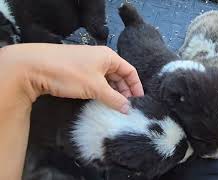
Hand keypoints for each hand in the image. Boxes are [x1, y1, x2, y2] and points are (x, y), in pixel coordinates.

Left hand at [0, 43, 143, 112]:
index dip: (136, 86)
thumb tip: (128, 109)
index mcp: (109, 57)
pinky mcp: (78, 71)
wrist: (35, 67)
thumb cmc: (70, 74)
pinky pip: (96, 81)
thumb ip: (114, 99)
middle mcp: (101, 58)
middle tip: (127, 107)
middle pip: (119, 75)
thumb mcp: (95, 87)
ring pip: (107, 79)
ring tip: (115, 106)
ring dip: (113, 92)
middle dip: (125, 90)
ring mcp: (89, 64)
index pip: (130, 71)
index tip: (140, 101)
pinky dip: (101, 91)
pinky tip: (101, 101)